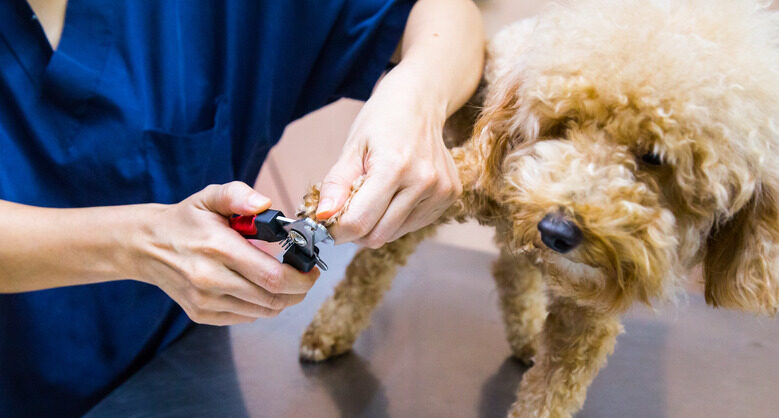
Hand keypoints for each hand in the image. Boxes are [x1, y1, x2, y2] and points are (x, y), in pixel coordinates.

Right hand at [131, 182, 318, 324]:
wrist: (147, 246)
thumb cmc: (187, 220)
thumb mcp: (210, 197)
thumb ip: (239, 196)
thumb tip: (264, 204)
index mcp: (217, 248)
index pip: (273, 277)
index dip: (301, 278)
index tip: (312, 269)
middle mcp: (210, 279)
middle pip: (273, 299)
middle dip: (299, 290)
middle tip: (306, 277)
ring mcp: (205, 301)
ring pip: (262, 311)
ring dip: (282, 299)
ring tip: (285, 281)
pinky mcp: (202, 314)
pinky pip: (246, 317)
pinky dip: (261, 306)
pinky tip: (258, 288)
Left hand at [315, 68, 461, 248]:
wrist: (420, 102)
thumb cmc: (382, 121)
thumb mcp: (351, 148)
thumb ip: (335, 185)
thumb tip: (323, 217)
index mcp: (395, 166)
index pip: (359, 222)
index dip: (337, 230)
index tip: (327, 226)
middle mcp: (423, 181)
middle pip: (378, 235)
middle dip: (356, 230)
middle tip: (348, 210)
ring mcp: (440, 191)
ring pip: (395, 235)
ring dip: (377, 224)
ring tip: (375, 195)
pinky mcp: (450, 196)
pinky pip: (413, 226)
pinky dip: (397, 218)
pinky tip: (396, 193)